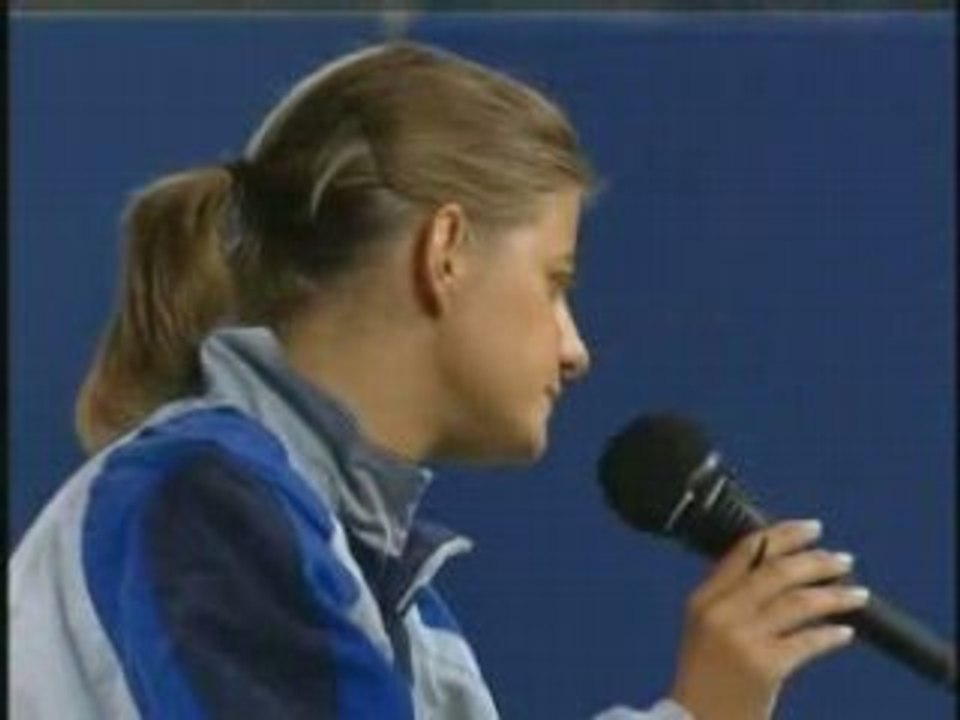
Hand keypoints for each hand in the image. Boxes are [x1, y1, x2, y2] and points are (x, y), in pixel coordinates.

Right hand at [669, 520, 869, 719]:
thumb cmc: (704, 677)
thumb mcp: (704, 628)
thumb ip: (730, 598)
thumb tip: (780, 569)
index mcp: (703, 598)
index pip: (745, 551)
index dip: (783, 535)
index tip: (812, 528)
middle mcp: (721, 612)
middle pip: (777, 571)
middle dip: (816, 561)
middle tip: (843, 560)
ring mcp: (743, 639)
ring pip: (798, 603)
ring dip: (834, 596)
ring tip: (857, 594)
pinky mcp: (765, 667)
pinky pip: (808, 641)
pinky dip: (831, 635)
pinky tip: (845, 633)